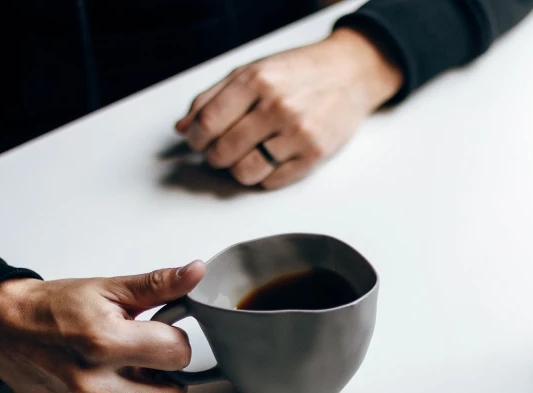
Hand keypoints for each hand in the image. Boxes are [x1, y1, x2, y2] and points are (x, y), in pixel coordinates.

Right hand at [0, 261, 205, 392]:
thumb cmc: (54, 308)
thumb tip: (195, 272)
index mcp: (104, 341)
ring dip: (147, 392)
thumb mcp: (109, 289)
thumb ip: (158, 285)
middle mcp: (92, 381)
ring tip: (126, 368)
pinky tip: (105, 381)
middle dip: (172, 381)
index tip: (164, 334)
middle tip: (154, 361)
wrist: (4, 329)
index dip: (177, 341)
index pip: (177, 354)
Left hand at [175, 27, 402, 188]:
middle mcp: (277, 107)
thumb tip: (183, 128)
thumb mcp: (252, 70)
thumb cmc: (299, 72)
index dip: (196, 138)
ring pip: (246, 172)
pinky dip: (263, 177)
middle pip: (224, 152)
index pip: (208, 122)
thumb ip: (213, 97)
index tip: (197, 142)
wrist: (350, 74)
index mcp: (257, 80)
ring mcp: (298, 133)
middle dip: (214, 157)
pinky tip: (267, 161)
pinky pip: (273, 182)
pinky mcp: (314, 155)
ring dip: (237, 171)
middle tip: (218, 152)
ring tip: (243, 158)